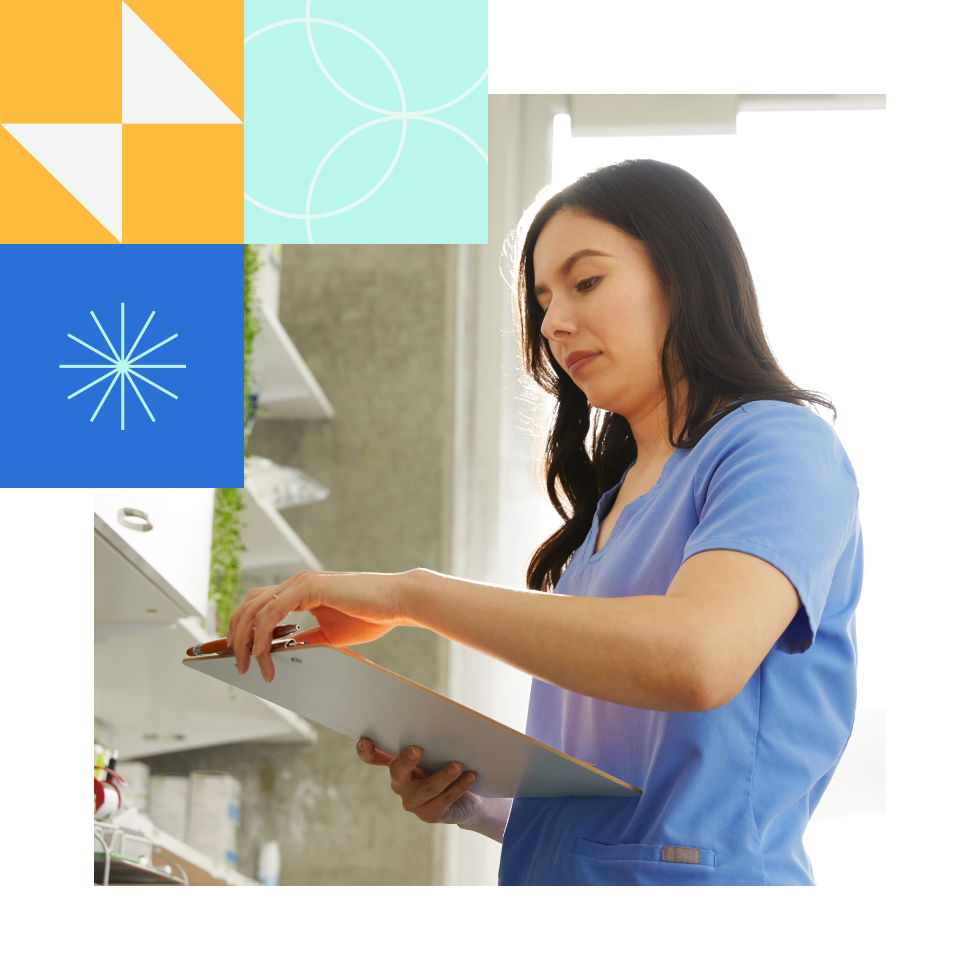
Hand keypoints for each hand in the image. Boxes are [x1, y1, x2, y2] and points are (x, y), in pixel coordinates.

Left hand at [227, 569, 410, 680]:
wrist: (398, 602)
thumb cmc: (373, 614)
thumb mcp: (331, 634)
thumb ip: (307, 639)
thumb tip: (285, 652)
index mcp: (302, 590)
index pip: (260, 604)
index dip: (244, 627)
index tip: (240, 651)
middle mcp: (297, 582)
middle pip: (249, 605)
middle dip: (236, 634)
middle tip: (237, 662)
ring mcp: (302, 582)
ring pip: (256, 609)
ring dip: (246, 639)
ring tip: (248, 664)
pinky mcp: (310, 587)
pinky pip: (273, 613)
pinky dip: (262, 635)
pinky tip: (263, 653)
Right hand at [356, 738, 483, 825]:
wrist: (467, 798)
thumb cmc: (448, 766)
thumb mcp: (438, 751)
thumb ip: (432, 739)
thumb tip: (439, 720)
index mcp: (398, 764)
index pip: (375, 757)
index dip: (366, 751)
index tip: (366, 740)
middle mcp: (401, 784)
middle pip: (397, 772)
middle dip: (406, 761)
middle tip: (417, 749)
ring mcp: (413, 802)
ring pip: (427, 788)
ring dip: (444, 776)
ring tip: (458, 764)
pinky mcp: (429, 814)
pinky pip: (444, 800)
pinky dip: (458, 787)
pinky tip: (470, 776)